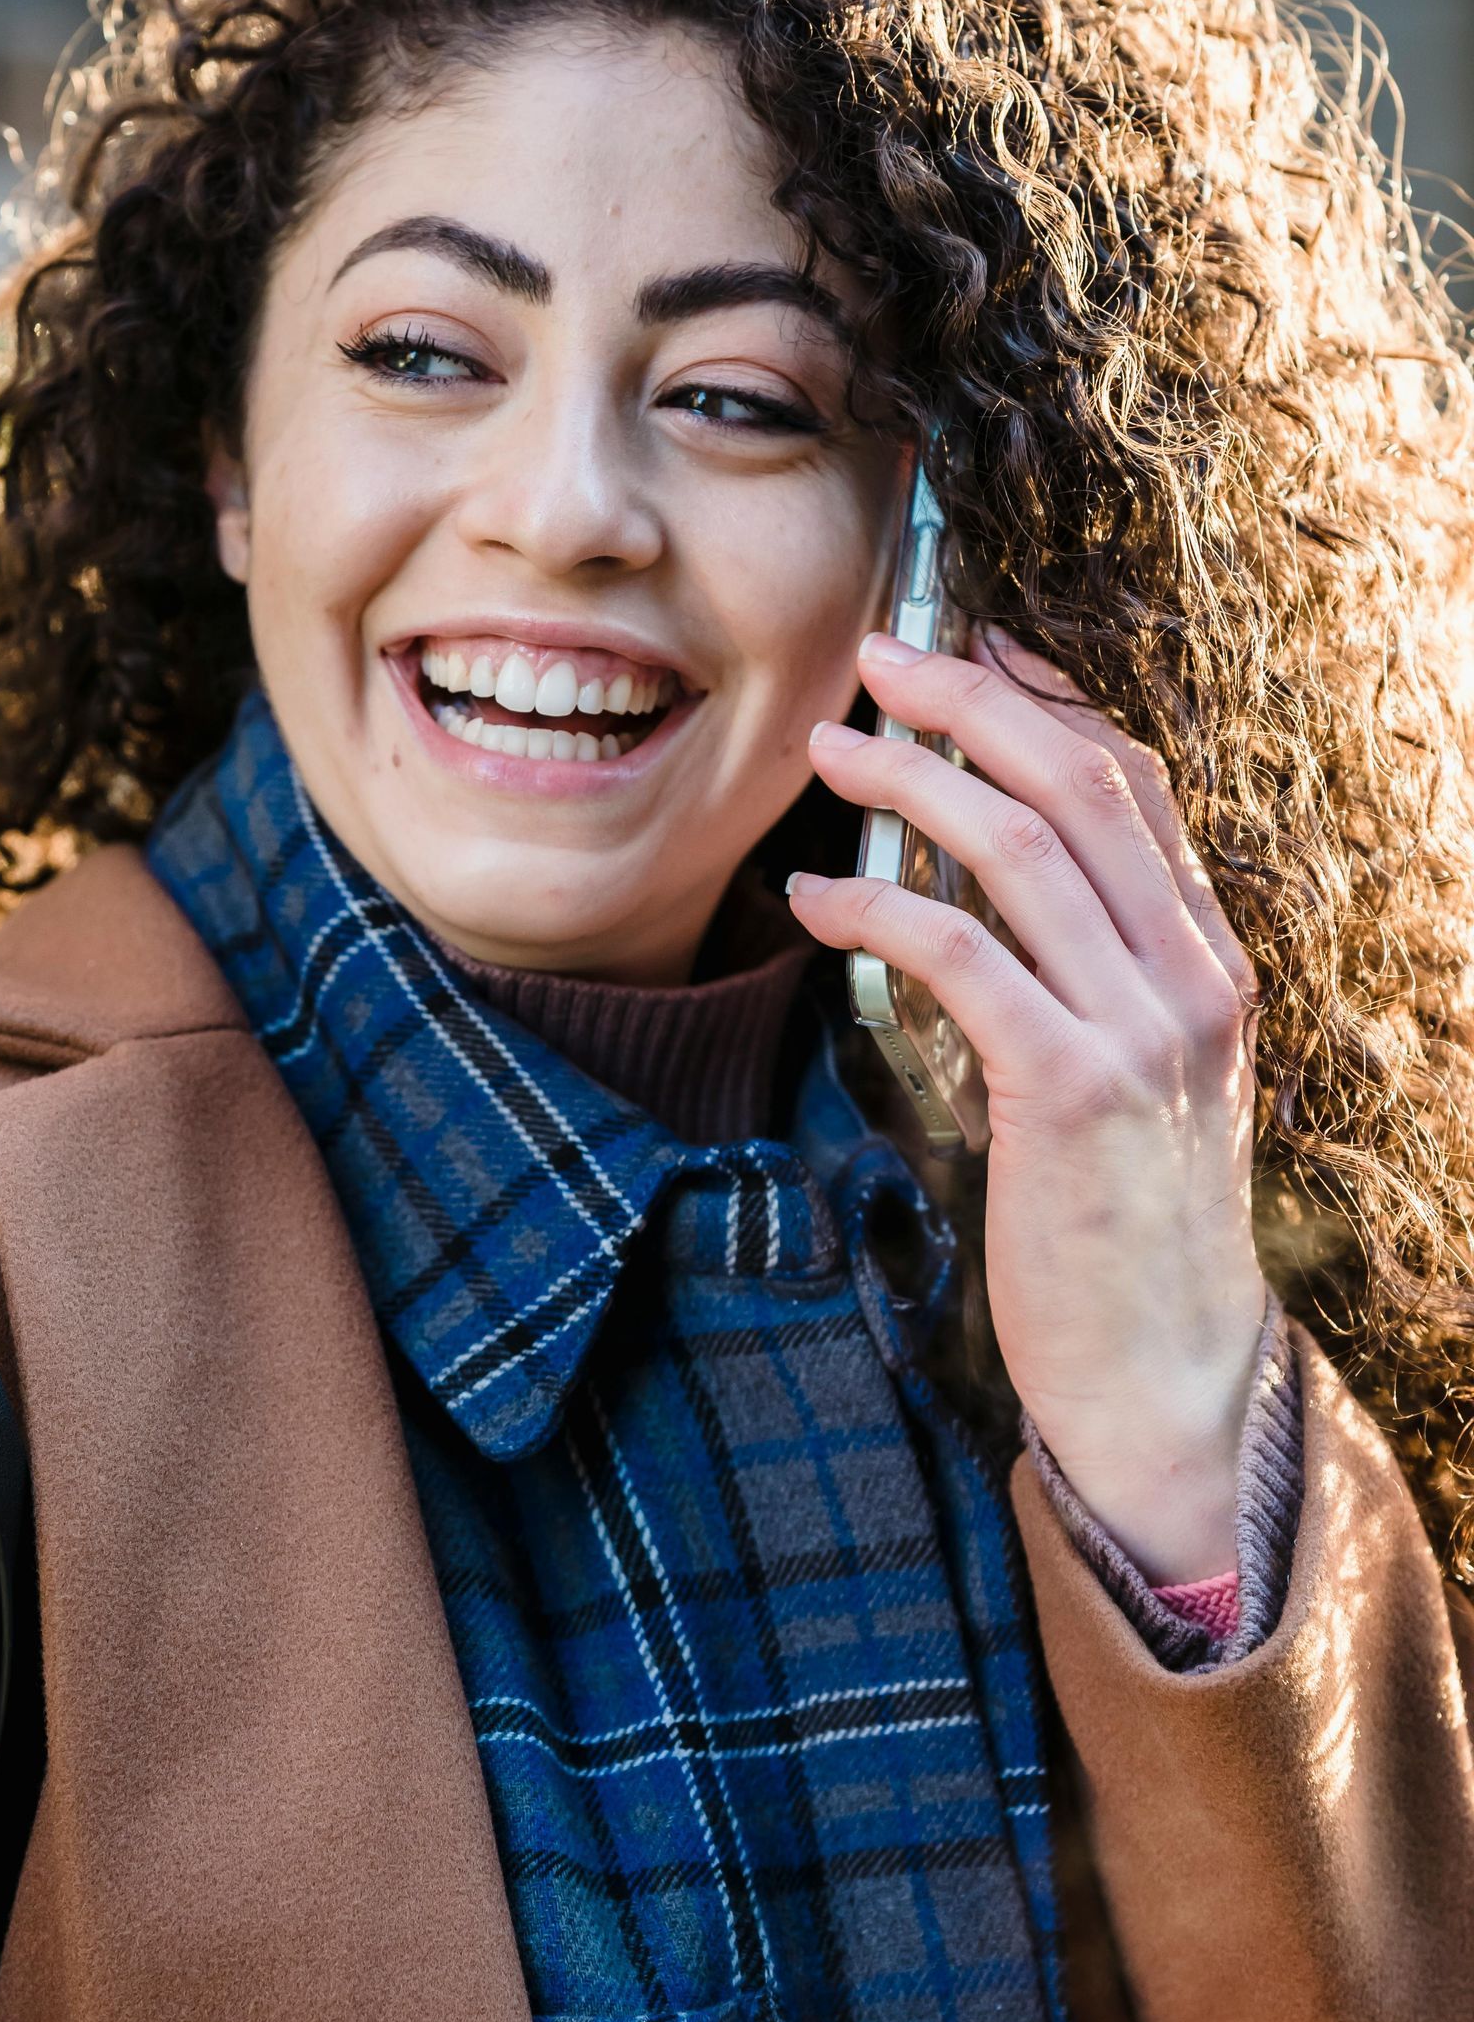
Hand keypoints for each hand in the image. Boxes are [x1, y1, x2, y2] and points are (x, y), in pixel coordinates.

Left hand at [788, 629, 1268, 1585]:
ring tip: (826, 750)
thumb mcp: (1128, 1082)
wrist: (1164, 1374)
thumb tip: (984, 891)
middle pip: (1084, 781)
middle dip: (972, 700)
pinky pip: (964, 954)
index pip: (1134, 786)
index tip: (963, 647)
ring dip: (913, 779)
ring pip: (1024, 846)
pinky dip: (879, 905)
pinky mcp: (1071, 1089)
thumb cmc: (1120, 1231)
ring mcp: (1141, 1029)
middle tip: (874, 659)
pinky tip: (815, 898)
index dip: (1044, 700)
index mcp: (1206, 962)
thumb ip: (1085, 982)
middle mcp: (1190, 976)